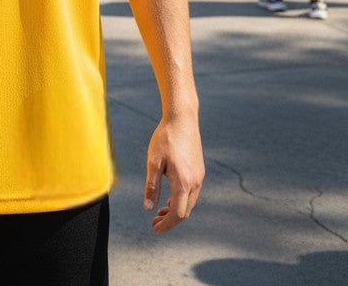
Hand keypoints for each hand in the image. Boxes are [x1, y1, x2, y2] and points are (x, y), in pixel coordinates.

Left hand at [143, 114, 204, 232]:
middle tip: (154, 222)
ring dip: (176, 210)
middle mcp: (195, 182)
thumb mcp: (153, 161)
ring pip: (190, 202)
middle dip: (170, 220)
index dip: (166, 224)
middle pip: (185, 211)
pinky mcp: (199, 170)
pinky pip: (192, 192)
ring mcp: (199, 176)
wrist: (182, 119)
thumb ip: (151, 186)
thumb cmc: (165, 138)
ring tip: (160, 211)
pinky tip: (170, 197)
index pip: (177, 213)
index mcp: (184, 182)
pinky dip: (182, 200)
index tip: (154, 228)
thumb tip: (147, 208)